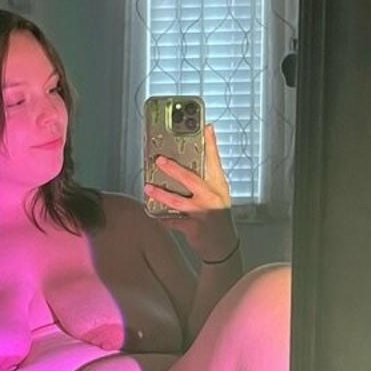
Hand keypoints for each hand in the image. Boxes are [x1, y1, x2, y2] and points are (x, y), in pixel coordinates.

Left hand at [144, 123, 238, 258]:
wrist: (223, 243)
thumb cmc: (219, 213)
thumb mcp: (219, 191)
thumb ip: (210, 171)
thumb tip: (203, 148)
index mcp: (218, 185)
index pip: (214, 160)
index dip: (210, 143)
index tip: (205, 127)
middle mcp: (211, 196)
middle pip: (190, 179)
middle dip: (173, 168)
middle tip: (159, 160)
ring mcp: (202, 213)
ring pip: (177, 201)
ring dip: (161, 194)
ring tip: (148, 187)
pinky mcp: (193, 228)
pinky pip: (172, 221)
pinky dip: (162, 218)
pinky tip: (152, 213)